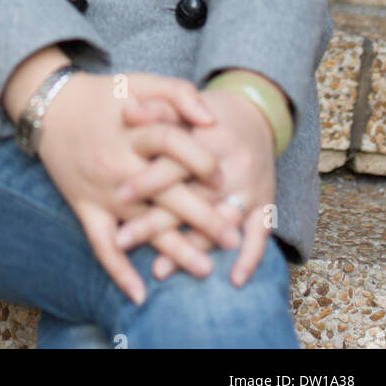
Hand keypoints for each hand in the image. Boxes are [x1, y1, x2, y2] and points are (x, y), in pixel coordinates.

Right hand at [35, 71, 236, 302]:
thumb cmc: (104, 95)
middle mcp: (117, 163)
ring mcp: (100, 190)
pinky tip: (139, 293)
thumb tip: (211, 120)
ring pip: (141, 226)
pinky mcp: (84, 207)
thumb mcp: (140, 81)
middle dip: (201, 217)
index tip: (222, 178)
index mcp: (132, 130)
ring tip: (205, 268)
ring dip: (173, 249)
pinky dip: (118, 271)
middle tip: (231, 237)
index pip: (172, 144)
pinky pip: (100, 245)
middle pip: (164, 193)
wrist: (52, 106)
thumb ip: (178, 93)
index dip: (200, 160)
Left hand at [109, 88, 277, 286]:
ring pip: (221, 222)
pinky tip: (233, 280)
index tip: (119, 196)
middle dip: (156, 222)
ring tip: (158, 269)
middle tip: (123, 240)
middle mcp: (234, 163)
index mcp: (210, 136)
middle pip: (193, 198)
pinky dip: (250, 259)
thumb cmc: (204, 116)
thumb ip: (155, 109)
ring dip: (191, 248)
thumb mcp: (182, 104)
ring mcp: (252, 185)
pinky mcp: (267, 202)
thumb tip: (125, 112)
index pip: (176, 162)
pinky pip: (262, 235)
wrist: (253, 115)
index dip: (147, 180)